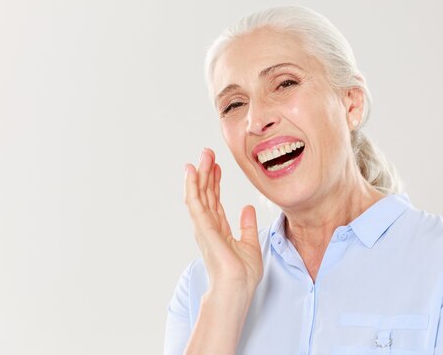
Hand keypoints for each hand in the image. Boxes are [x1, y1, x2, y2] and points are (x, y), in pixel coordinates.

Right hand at [184, 148, 263, 294]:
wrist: (237, 290)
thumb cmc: (242, 275)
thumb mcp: (250, 244)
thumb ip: (248, 225)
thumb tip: (247, 208)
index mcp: (219, 230)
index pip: (215, 200)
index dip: (215, 182)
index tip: (217, 165)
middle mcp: (208, 227)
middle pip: (205, 194)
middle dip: (205, 173)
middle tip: (207, 153)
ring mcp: (204, 227)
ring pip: (199, 195)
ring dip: (199, 174)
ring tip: (202, 155)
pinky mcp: (204, 228)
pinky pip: (196, 204)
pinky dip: (192, 187)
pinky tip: (192, 173)